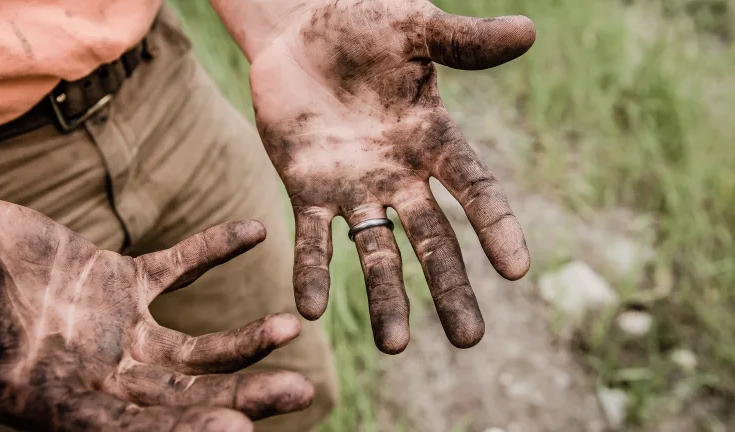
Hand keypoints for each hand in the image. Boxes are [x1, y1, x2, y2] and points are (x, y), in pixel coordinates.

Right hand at [0, 195, 312, 431]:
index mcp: (67, 406)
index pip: (137, 431)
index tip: (238, 429)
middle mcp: (103, 376)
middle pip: (187, 396)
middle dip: (243, 396)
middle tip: (301, 394)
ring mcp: (118, 330)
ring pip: (195, 346)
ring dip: (244, 339)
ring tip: (289, 328)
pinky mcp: (121, 281)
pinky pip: (179, 267)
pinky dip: (214, 248)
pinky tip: (254, 231)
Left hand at [250, 0, 534, 353]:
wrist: (296, 29)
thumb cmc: (361, 23)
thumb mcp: (414, 28)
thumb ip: (464, 41)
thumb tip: (529, 32)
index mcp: (433, 138)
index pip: (474, 187)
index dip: (496, 226)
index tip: (518, 269)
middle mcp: (399, 174)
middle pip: (432, 239)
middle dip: (449, 287)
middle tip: (469, 340)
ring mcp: (353, 187)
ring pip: (374, 251)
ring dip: (384, 297)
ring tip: (393, 347)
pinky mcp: (305, 189)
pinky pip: (311, 238)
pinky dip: (312, 271)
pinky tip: (310, 309)